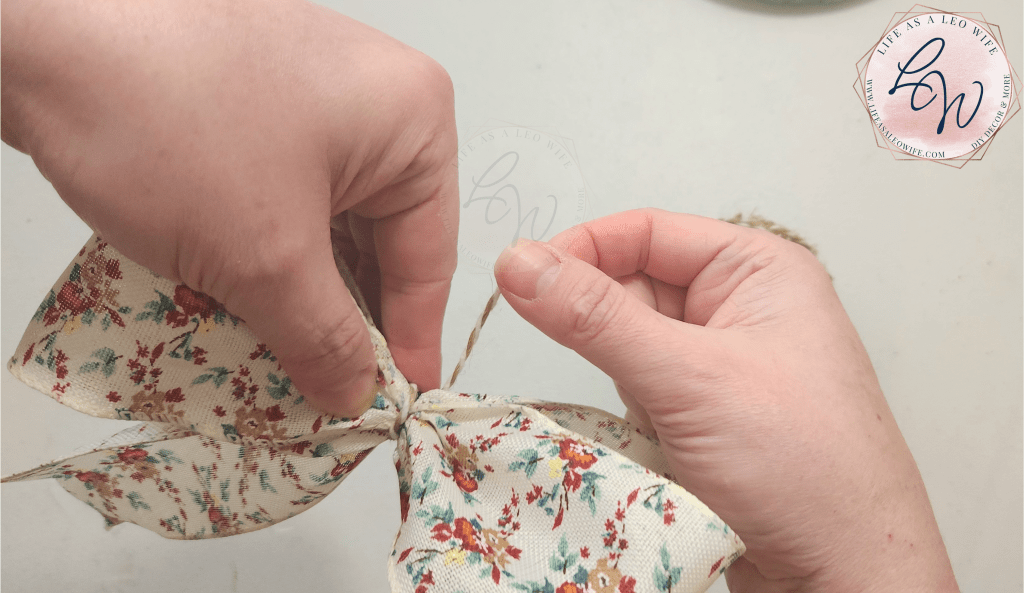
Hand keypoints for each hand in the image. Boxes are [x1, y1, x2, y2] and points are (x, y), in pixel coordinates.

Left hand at [2, 0, 457, 416]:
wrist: (35, 31)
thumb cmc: (167, 122)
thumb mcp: (264, 258)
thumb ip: (324, 340)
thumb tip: (355, 395)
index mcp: (411, 119)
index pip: (426, 255)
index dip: (410, 341)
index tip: (400, 406)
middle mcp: (371, 98)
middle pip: (375, 238)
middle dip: (345, 318)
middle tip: (329, 394)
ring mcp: (305, 92)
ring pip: (321, 221)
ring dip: (295, 291)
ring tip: (277, 360)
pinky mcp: (247, 99)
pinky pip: (277, 195)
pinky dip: (261, 252)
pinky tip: (235, 303)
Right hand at [494, 209, 957, 591]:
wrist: (845, 578)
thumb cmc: (802, 468)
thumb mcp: (688, 378)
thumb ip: (595, 318)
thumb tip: (519, 262)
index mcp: (756, 270)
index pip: (646, 232)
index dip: (581, 250)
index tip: (519, 280)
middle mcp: (740, 309)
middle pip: (632, 289)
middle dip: (604, 331)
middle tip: (583, 363)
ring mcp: (723, 367)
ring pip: (631, 348)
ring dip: (621, 382)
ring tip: (651, 421)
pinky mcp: (707, 417)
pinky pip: (642, 395)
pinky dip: (631, 419)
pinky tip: (657, 449)